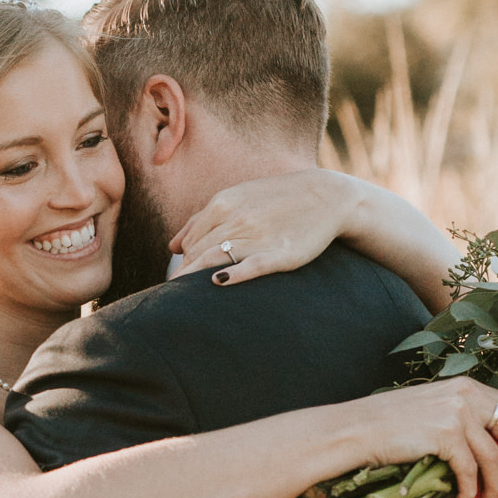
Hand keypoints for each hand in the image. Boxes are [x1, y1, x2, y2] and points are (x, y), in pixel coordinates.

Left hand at [171, 171, 366, 283]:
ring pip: (214, 259)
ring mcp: (257, 236)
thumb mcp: (237, 198)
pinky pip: (250, 266)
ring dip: (193, 279)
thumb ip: (202, 220)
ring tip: (180, 300)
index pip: (189, 242)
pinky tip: (219, 282)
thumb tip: (172, 247)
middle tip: (173, 300)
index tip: (178, 283)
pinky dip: (232, 274)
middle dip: (182, 276)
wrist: (326, 197)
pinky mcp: (280, 254)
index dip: (181, 264)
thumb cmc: (277, 200)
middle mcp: (235, 219)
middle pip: (196, 253)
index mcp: (222, 204)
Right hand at [354, 380, 497, 497]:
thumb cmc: (392, 423)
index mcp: (467, 386)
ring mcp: (457, 413)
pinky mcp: (445, 434)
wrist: (359, 428)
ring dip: (497, 484)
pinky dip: (471, 490)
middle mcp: (467, 394)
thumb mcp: (435, 409)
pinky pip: (470, 470)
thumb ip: (466, 418)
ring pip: (495, 456)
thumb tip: (496, 447)